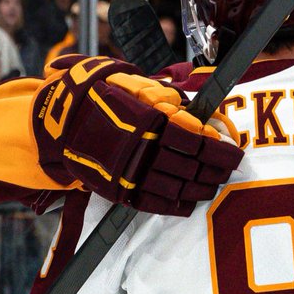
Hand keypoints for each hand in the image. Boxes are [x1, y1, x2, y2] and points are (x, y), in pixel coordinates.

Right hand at [35, 56, 242, 215]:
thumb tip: (198, 118)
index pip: (195, 141)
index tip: (235, 152)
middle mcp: (142, 148)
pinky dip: (175, 206)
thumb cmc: (102, 97)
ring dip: (202, 188)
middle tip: (231, 170)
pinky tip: (189, 203)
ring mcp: (130, 172)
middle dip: (217, 170)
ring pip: (177, 187)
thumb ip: (166, 101)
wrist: (59, 121)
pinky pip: (153, 204)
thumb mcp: (134, 87)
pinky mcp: (118, 190)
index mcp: (148, 121)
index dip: (219, 149)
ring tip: (214, 186)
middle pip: (191, 166)